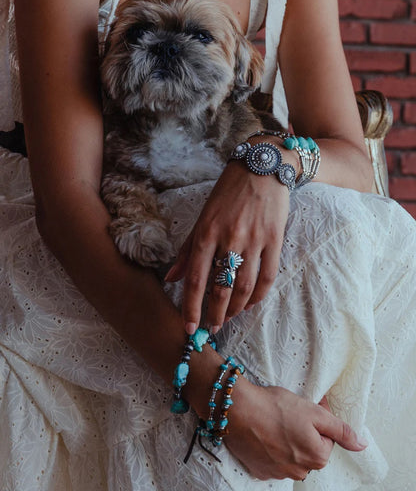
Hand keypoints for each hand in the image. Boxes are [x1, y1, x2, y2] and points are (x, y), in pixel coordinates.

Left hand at [165, 160, 289, 333]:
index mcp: (206, 233)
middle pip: (221, 288)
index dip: (191, 308)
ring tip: (228, 318)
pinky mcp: (275, 239)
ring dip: (235, 309)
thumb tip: (171, 278)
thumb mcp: (202, 217)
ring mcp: (254, 240)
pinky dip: (259, 295)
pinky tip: (251, 304)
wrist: (262, 167)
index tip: (188, 329)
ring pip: (245, 287)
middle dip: (214, 314)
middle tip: (212, 328)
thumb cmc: (227, 193)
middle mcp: (229, 239)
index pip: (196, 280)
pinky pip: (268, 276)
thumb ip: (188, 251)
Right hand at [225, 382, 367, 480]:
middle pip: (309, 450)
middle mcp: (300, 470)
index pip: (327, 440)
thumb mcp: (314, 412)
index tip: (304, 410)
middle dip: (302, 434)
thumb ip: (340, 430)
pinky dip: (270, 449)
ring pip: (291, 457)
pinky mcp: (260, 470)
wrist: (239, 410)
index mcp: (317, 457)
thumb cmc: (276, 407)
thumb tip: (361, 445)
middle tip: (288, 415)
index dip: (317, 421)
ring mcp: (278, 473)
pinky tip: (263, 434)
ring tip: (273, 423)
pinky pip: (272, 461)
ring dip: (286, 442)